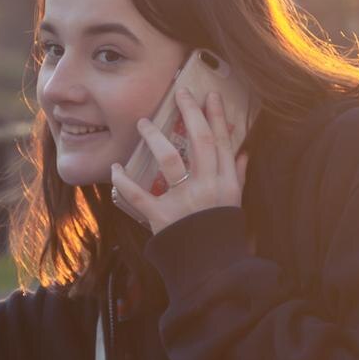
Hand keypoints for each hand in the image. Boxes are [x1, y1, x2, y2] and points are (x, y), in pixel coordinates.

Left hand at [109, 88, 248, 234]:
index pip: (222, 142)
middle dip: (190, 113)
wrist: (210, 268)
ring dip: (154, 137)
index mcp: (225, 183)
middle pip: (199, 142)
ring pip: (169, 159)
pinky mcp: (161, 217)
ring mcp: (183, 202)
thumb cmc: (221, 233)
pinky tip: (115, 167)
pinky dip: (124, 181)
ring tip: (142, 122)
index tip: (210, 94)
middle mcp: (207, 187)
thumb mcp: (235, 203)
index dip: (216, 116)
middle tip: (180, 92)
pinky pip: (139, 194)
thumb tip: (242, 150)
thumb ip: (237, 175)